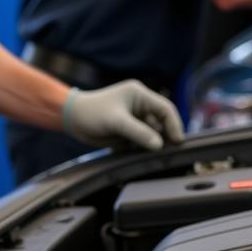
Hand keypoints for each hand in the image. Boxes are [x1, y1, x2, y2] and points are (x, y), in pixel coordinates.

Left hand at [64, 80, 183, 149]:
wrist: (74, 120)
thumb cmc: (92, 113)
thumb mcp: (116, 122)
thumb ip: (138, 133)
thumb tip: (159, 145)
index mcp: (139, 95)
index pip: (166, 108)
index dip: (174, 125)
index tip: (177, 141)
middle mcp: (140, 106)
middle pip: (162, 123)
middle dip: (165, 137)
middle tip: (168, 153)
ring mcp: (135, 119)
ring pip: (153, 134)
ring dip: (153, 145)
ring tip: (151, 155)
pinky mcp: (129, 131)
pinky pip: (143, 141)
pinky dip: (143, 149)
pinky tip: (140, 155)